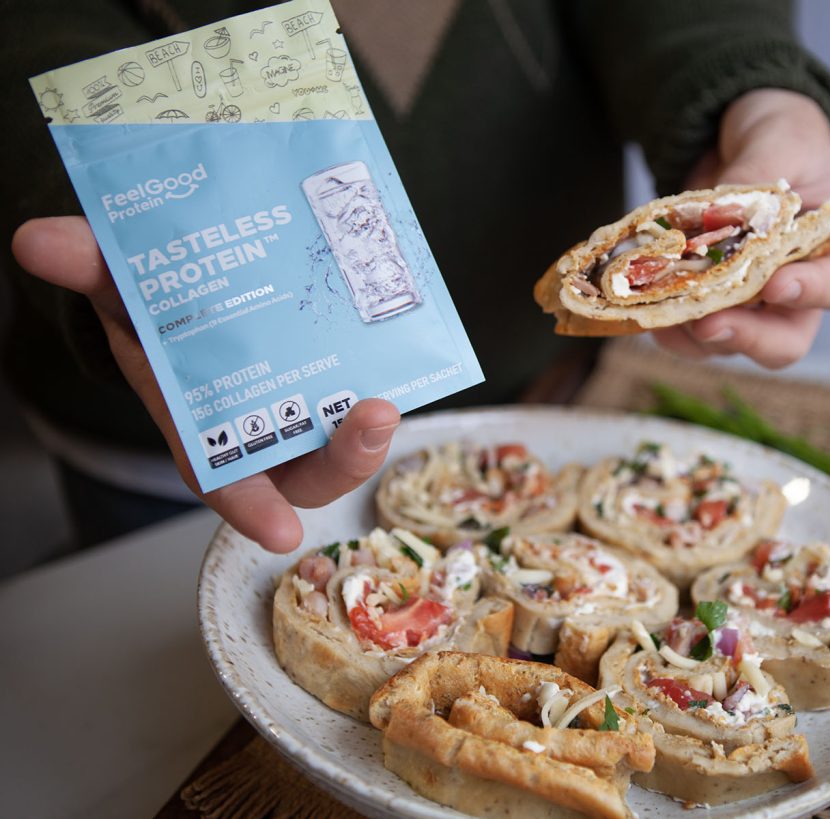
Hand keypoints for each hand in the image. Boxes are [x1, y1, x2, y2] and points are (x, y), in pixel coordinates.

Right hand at [12, 217, 399, 552]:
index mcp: (204, 430)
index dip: (252, 509)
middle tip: (370, 419)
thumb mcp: (119, 289)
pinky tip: (399, 338)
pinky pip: (370, 383)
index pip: (228, 483)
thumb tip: (37, 239)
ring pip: (348, 435)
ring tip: (389, 395)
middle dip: (342, 458)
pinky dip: (385, 369)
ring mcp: (308, 404)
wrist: (203, 282)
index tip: (281, 533)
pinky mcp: (342, 373)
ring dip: (371, 426)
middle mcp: (262, 428)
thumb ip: (89, 268)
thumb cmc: (152, 307)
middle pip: (310, 468)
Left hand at [653, 88, 829, 367]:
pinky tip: (648, 313)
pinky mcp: (712, 305)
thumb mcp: (779, 143)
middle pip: (785, 341)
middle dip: (746, 338)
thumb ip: (759, 176)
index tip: (776, 285)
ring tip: (664, 315)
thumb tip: (724, 210)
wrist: (742, 145)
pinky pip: (693, 336)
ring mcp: (753, 306)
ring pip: (732, 344)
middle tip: (709, 323)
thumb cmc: (781, 142)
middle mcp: (799, 291)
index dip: (812, 292)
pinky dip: (670, 329)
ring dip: (696, 336)